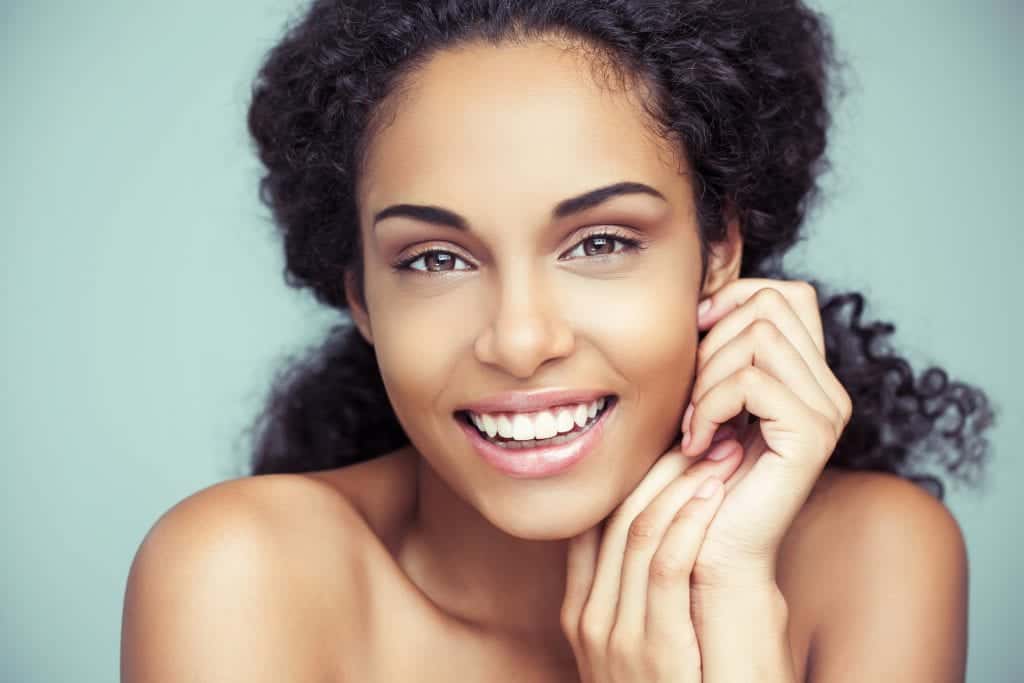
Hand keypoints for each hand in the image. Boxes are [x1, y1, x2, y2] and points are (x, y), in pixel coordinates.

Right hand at [560, 442, 746, 681]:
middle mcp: (589, 619)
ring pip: (637, 533)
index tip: (679, 440)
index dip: (638, 473)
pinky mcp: (651, 653)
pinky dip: (689, 523)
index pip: (599, 520)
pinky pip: (665, 569)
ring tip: (721, 449)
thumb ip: (659, 584)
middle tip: (707, 430)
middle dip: (664, 467)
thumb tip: (688, 513)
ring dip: (683, 483)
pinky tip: (716, 492)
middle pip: (616, 517)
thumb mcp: (661, 634)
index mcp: (585, 609)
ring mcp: (613, 638)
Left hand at [680, 279, 852, 589]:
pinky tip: (697, 442)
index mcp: (809, 376)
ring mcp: (827, 412)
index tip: (696, 335)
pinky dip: (709, 406)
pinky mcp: (810, 436)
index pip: (788, 294)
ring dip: (706, 378)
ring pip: (758, 338)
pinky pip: (750, 382)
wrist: (712, 551)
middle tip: (692, 399)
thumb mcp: (708, 397)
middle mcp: (829, 390)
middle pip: (770, 306)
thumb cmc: (699, 475)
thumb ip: (721, 349)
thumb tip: (707, 299)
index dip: (735, 297)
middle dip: (713, 341)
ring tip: (694, 425)